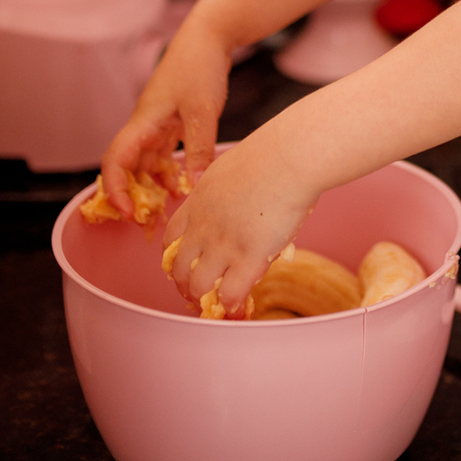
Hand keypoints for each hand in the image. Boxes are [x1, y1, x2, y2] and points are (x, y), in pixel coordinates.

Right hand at [100, 15, 230, 216]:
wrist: (208, 37)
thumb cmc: (200, 67)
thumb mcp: (203, 110)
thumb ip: (199, 148)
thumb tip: (194, 186)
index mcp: (143, 122)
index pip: (115, 161)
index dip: (115, 190)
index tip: (128, 213)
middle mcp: (145, 126)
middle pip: (126, 167)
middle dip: (129, 196)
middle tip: (144, 223)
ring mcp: (157, 124)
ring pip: (144, 164)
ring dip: (149, 187)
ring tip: (162, 213)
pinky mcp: (171, 122)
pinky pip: (162, 154)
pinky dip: (168, 173)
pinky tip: (181, 189)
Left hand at [161, 119, 317, 316]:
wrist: (288, 157)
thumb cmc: (271, 153)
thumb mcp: (231, 168)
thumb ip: (225, 188)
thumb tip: (238, 195)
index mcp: (198, 201)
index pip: (171, 238)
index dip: (174, 256)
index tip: (183, 264)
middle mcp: (203, 226)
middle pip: (178, 267)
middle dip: (183, 284)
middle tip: (196, 292)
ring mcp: (224, 244)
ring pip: (198, 285)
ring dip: (203, 298)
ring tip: (213, 305)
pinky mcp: (249, 257)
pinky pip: (230, 293)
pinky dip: (230, 305)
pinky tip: (237, 307)